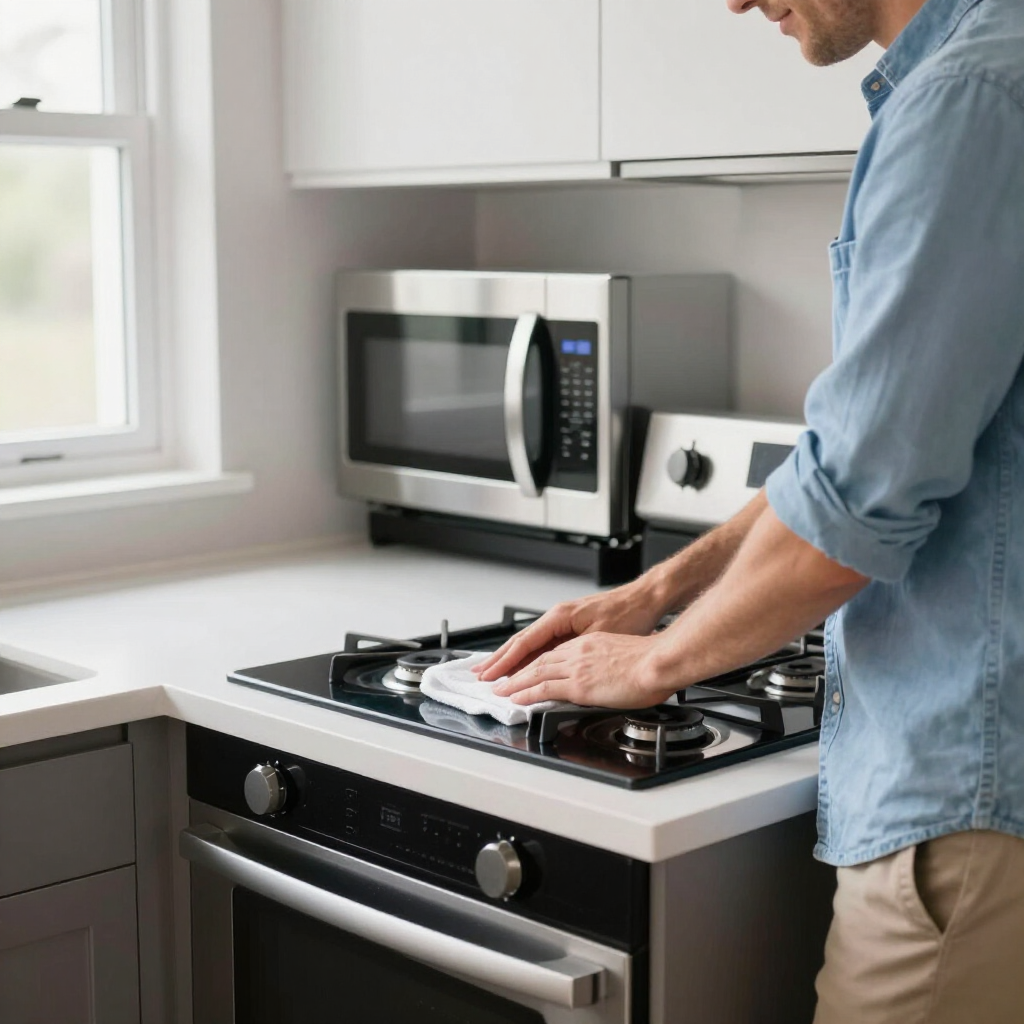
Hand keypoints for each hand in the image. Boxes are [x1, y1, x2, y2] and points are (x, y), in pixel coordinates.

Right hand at [474, 581, 666, 682]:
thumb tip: (550, 672)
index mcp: (559, 617)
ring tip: (495, 672)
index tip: (491, 675)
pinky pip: (546, 645)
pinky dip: (532, 656)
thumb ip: (572, 655)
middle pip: (521, 641)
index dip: (505, 662)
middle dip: (500, 660)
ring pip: (532, 644)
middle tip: (480, 675)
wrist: (647, 599)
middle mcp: (558, 617)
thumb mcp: (598, 638)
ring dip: (513, 659)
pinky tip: (526, 667)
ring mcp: (565, 622)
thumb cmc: (628, 613)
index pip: (524, 643)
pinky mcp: (574, 628)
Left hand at [491, 631, 677, 708]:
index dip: (539, 661)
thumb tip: (613, 676)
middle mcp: (579, 651)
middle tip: (502, 677)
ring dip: (516, 682)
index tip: (528, 668)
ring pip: (536, 672)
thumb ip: (612, 663)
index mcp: (591, 643)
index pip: (557, 652)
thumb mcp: (626, 655)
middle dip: (519, 669)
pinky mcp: (578, 684)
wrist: (658, 661)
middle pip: (541, 660)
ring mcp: (577, 667)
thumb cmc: (653, 660)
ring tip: (501, 690)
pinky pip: (544, 688)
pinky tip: (516, 698)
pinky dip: (526, 693)